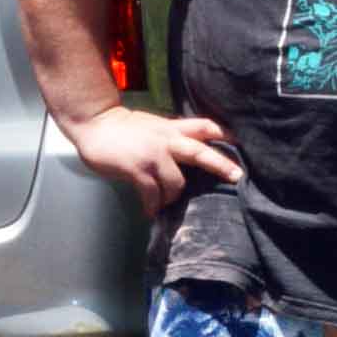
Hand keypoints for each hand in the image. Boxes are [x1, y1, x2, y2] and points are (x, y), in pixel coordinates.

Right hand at [71, 105, 240, 216]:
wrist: (95, 124)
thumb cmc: (124, 128)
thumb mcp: (154, 126)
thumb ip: (172, 136)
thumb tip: (190, 153)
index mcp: (172, 128)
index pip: (203, 126)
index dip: (223, 133)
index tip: (241, 142)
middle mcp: (167, 141)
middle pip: (200, 152)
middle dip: (221, 165)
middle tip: (237, 176)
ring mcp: (153, 156)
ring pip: (177, 184)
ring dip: (172, 198)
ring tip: (163, 203)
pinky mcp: (137, 170)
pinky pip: (153, 195)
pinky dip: (153, 206)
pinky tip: (150, 212)